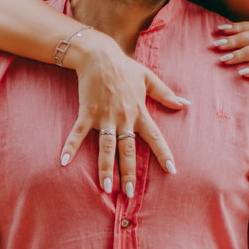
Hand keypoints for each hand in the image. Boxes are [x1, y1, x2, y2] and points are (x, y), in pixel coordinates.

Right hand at [61, 30, 185, 196]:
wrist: (99, 55)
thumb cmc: (124, 67)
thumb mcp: (149, 78)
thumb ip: (166, 93)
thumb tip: (185, 104)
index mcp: (139, 111)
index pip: (154, 137)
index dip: (163, 153)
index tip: (171, 170)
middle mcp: (123, 118)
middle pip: (128, 150)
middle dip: (129, 172)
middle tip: (129, 193)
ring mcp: (104, 117)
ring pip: (106, 148)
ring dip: (105, 168)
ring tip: (105, 188)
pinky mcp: (87, 114)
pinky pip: (78, 134)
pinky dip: (70, 147)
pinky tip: (63, 162)